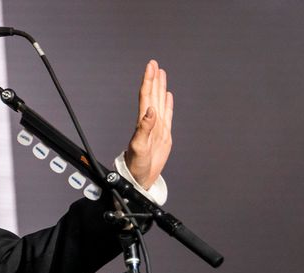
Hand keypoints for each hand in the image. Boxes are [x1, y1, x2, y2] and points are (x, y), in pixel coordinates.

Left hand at [125, 59, 172, 189]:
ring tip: (161, 74)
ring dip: (160, 88)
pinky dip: (167, 104)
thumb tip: (151, 111)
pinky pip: (167, 115)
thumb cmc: (137, 165)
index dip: (148, 81)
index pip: (146, 97)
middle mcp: (149, 121)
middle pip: (152, 95)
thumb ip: (144, 128)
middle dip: (153, 79)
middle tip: (154, 64)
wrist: (140, 178)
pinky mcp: (163, 134)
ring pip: (159, 102)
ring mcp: (157, 127)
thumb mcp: (140, 147)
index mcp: (143, 122)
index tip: (151, 67)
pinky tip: (167, 96)